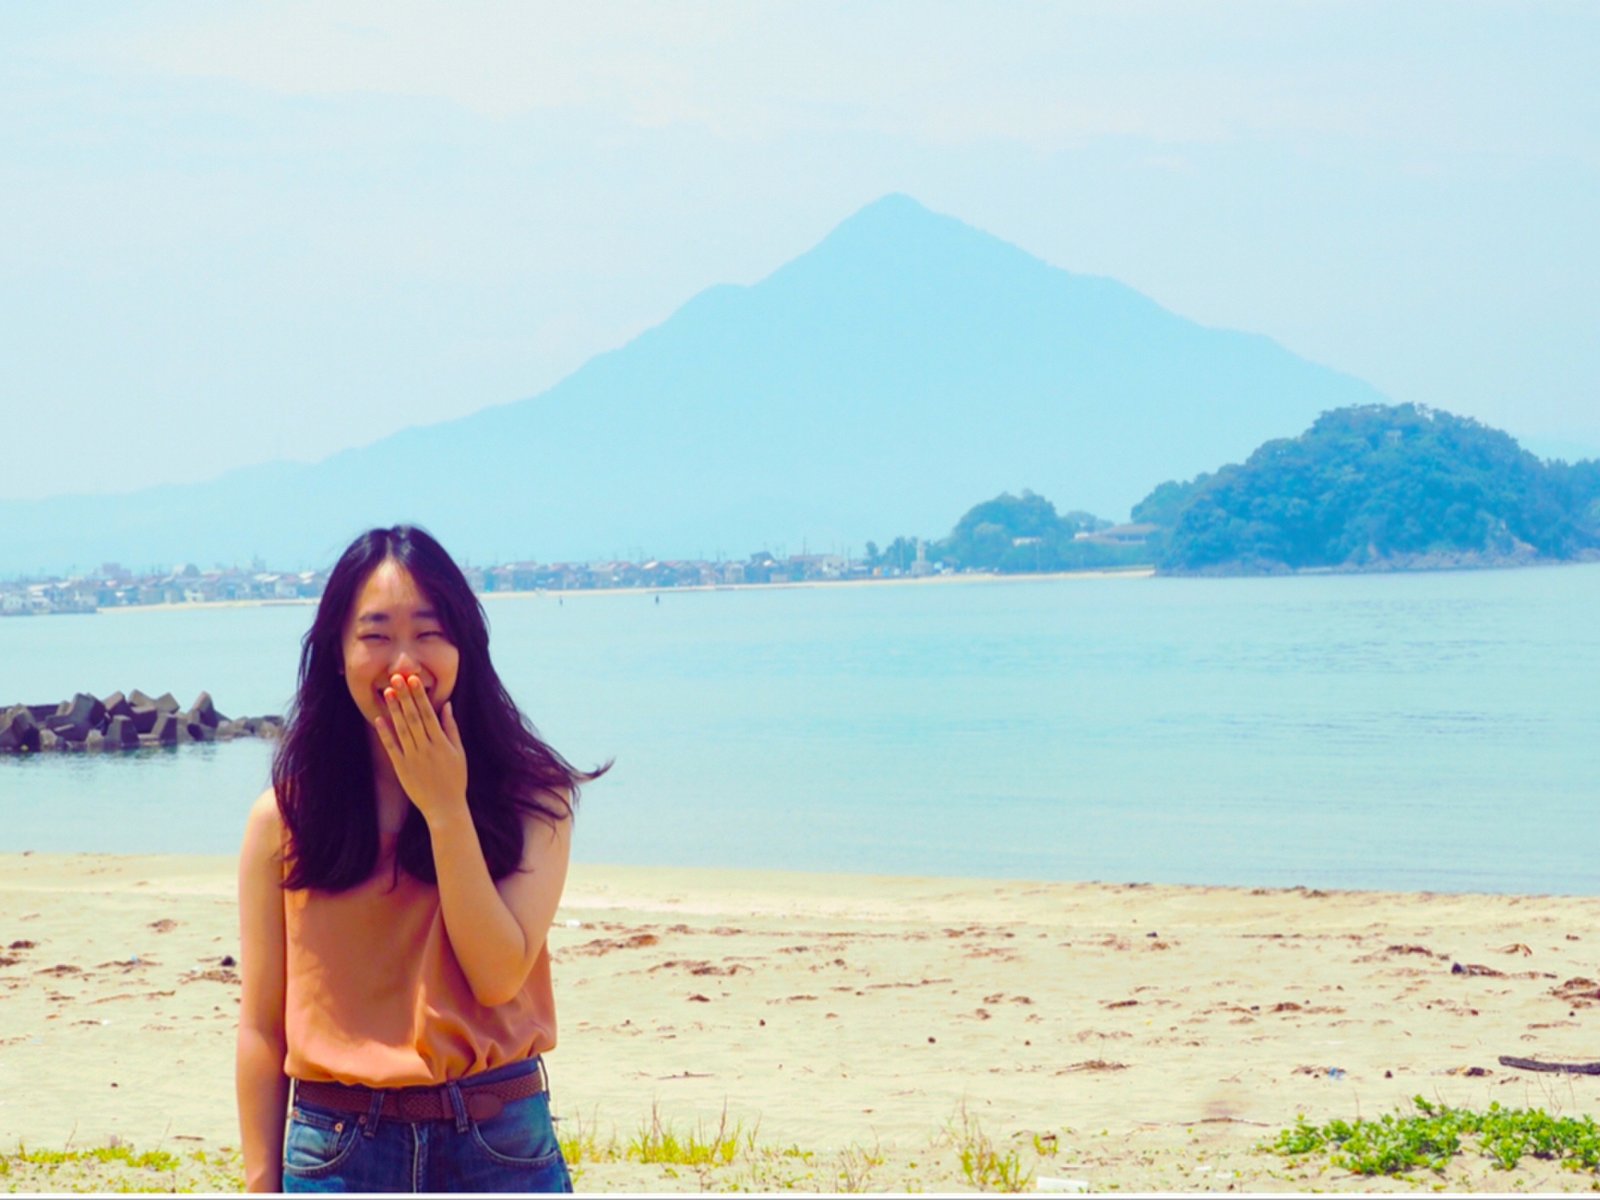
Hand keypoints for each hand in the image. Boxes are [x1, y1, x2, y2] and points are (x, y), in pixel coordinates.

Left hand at [374, 673, 467, 824]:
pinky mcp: (402, 768)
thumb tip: (446, 706)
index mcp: (441, 743)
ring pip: (402, 729)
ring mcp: (412, 758)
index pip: (428, 713)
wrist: (445, 808)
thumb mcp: (459, 752)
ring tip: (387, 692)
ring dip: (394, 710)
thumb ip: (452, 728)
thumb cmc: (455, 780)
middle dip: (405, 696)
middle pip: (413, 717)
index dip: (420, 695)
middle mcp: (426, 748)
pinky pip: (392, 747)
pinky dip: (385, 733)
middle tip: (397, 677)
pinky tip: (379, 719)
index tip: (414, 680)